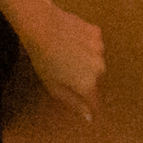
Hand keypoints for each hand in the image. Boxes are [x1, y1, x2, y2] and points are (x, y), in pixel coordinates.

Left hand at [27, 5, 107, 122]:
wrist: (42, 27)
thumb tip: (89, 116)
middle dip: (85, 79)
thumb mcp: (54, 87)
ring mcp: (99, 49)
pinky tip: (71, 40)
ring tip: (66, 54)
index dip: (89, 105)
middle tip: (65, 72)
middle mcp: (99, 68)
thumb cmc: (44, 59)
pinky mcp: (97, 33)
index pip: (95, 102)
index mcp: (88, 84)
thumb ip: (75, 103)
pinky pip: (94, 44)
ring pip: (95, 61)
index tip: (84, 105)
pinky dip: (86, 45)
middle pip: (96, 80)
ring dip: (86, 61)